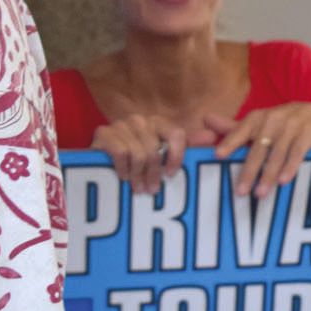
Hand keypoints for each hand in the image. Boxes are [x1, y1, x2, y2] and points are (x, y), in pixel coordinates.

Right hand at [90, 114, 209, 193]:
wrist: (100, 164)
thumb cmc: (136, 163)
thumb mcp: (161, 157)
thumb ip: (186, 147)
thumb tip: (211, 137)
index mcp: (158, 123)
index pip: (176, 134)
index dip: (176, 157)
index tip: (170, 175)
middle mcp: (140, 120)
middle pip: (155, 149)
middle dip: (153, 174)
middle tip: (151, 191)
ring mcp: (121, 125)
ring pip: (139, 153)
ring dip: (138, 176)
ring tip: (137, 188)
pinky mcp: (103, 133)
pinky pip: (121, 152)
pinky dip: (123, 169)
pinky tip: (123, 177)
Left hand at [206, 103, 310, 197]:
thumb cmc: (282, 125)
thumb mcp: (259, 126)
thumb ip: (234, 129)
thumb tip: (205, 119)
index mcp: (257, 117)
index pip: (240, 130)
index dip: (229, 142)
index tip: (218, 156)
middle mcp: (273, 118)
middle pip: (258, 148)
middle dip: (248, 171)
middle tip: (240, 192)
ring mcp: (292, 124)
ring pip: (277, 153)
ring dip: (268, 174)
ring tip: (260, 194)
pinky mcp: (309, 132)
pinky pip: (298, 152)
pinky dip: (290, 167)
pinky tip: (283, 181)